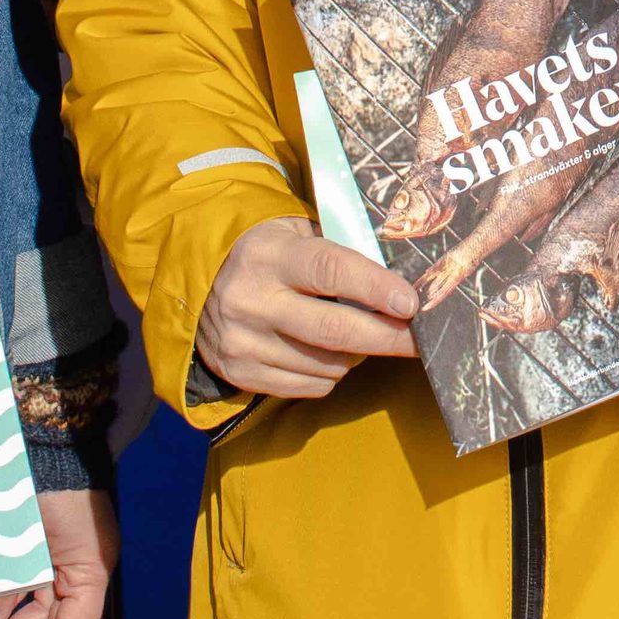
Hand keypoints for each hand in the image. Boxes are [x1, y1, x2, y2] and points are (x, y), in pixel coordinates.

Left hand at [0, 490, 116, 618]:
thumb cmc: (49, 489)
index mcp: (90, 573)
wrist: (47, 441)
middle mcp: (78, 574)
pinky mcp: (41, 551)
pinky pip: (27, 591)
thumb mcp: (28, 544)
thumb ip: (8, 588)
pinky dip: (6, 609)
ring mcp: (60, 563)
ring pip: (38, 616)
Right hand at [197, 217, 416, 398]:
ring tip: (360, 334)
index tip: (412, 303)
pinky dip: (331, 373)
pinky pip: (308, 386)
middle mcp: (252, 300)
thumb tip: (400, 280)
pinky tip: (327, 352)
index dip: (375, 287)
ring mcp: (243, 342)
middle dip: (387, 337)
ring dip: (358, 355)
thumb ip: (339, 250)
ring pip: (327, 364)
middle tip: (421, 340)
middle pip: (334, 330)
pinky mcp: (239, 373)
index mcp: (270, 255)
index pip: (330, 270)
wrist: (197, 284)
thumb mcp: (295, 232)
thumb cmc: (268, 252)